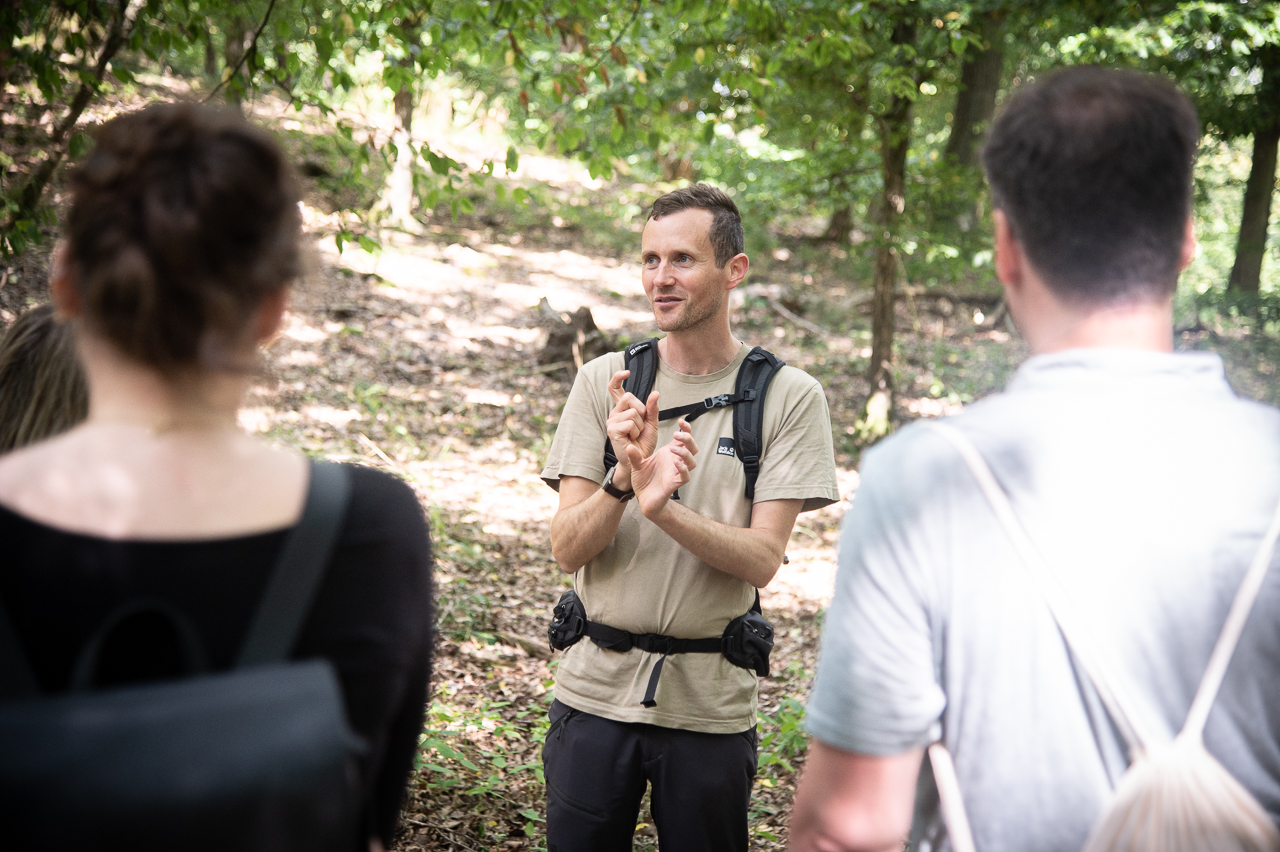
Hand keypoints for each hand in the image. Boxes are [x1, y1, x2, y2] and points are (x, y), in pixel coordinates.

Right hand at [605, 370, 659, 490]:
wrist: (640, 459)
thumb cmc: (644, 441)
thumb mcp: (651, 422)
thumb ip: (652, 408)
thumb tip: (655, 393)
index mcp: (622, 408)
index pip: (614, 388)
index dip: (618, 377)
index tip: (626, 372)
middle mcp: (614, 412)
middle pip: (629, 397)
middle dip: (641, 410)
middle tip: (641, 424)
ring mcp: (611, 421)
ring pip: (633, 412)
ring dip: (640, 424)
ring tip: (636, 434)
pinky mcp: (612, 430)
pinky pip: (630, 422)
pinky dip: (636, 431)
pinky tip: (632, 438)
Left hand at [625, 419, 697, 518]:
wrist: (643, 499)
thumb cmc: (644, 480)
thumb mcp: (636, 464)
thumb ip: (634, 456)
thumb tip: (629, 446)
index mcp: (668, 453)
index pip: (683, 438)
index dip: (686, 429)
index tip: (681, 421)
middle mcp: (675, 461)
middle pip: (692, 448)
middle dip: (688, 439)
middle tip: (677, 434)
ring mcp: (677, 473)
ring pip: (692, 462)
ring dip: (685, 453)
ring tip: (674, 448)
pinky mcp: (675, 484)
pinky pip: (685, 476)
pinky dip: (683, 469)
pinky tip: (676, 462)